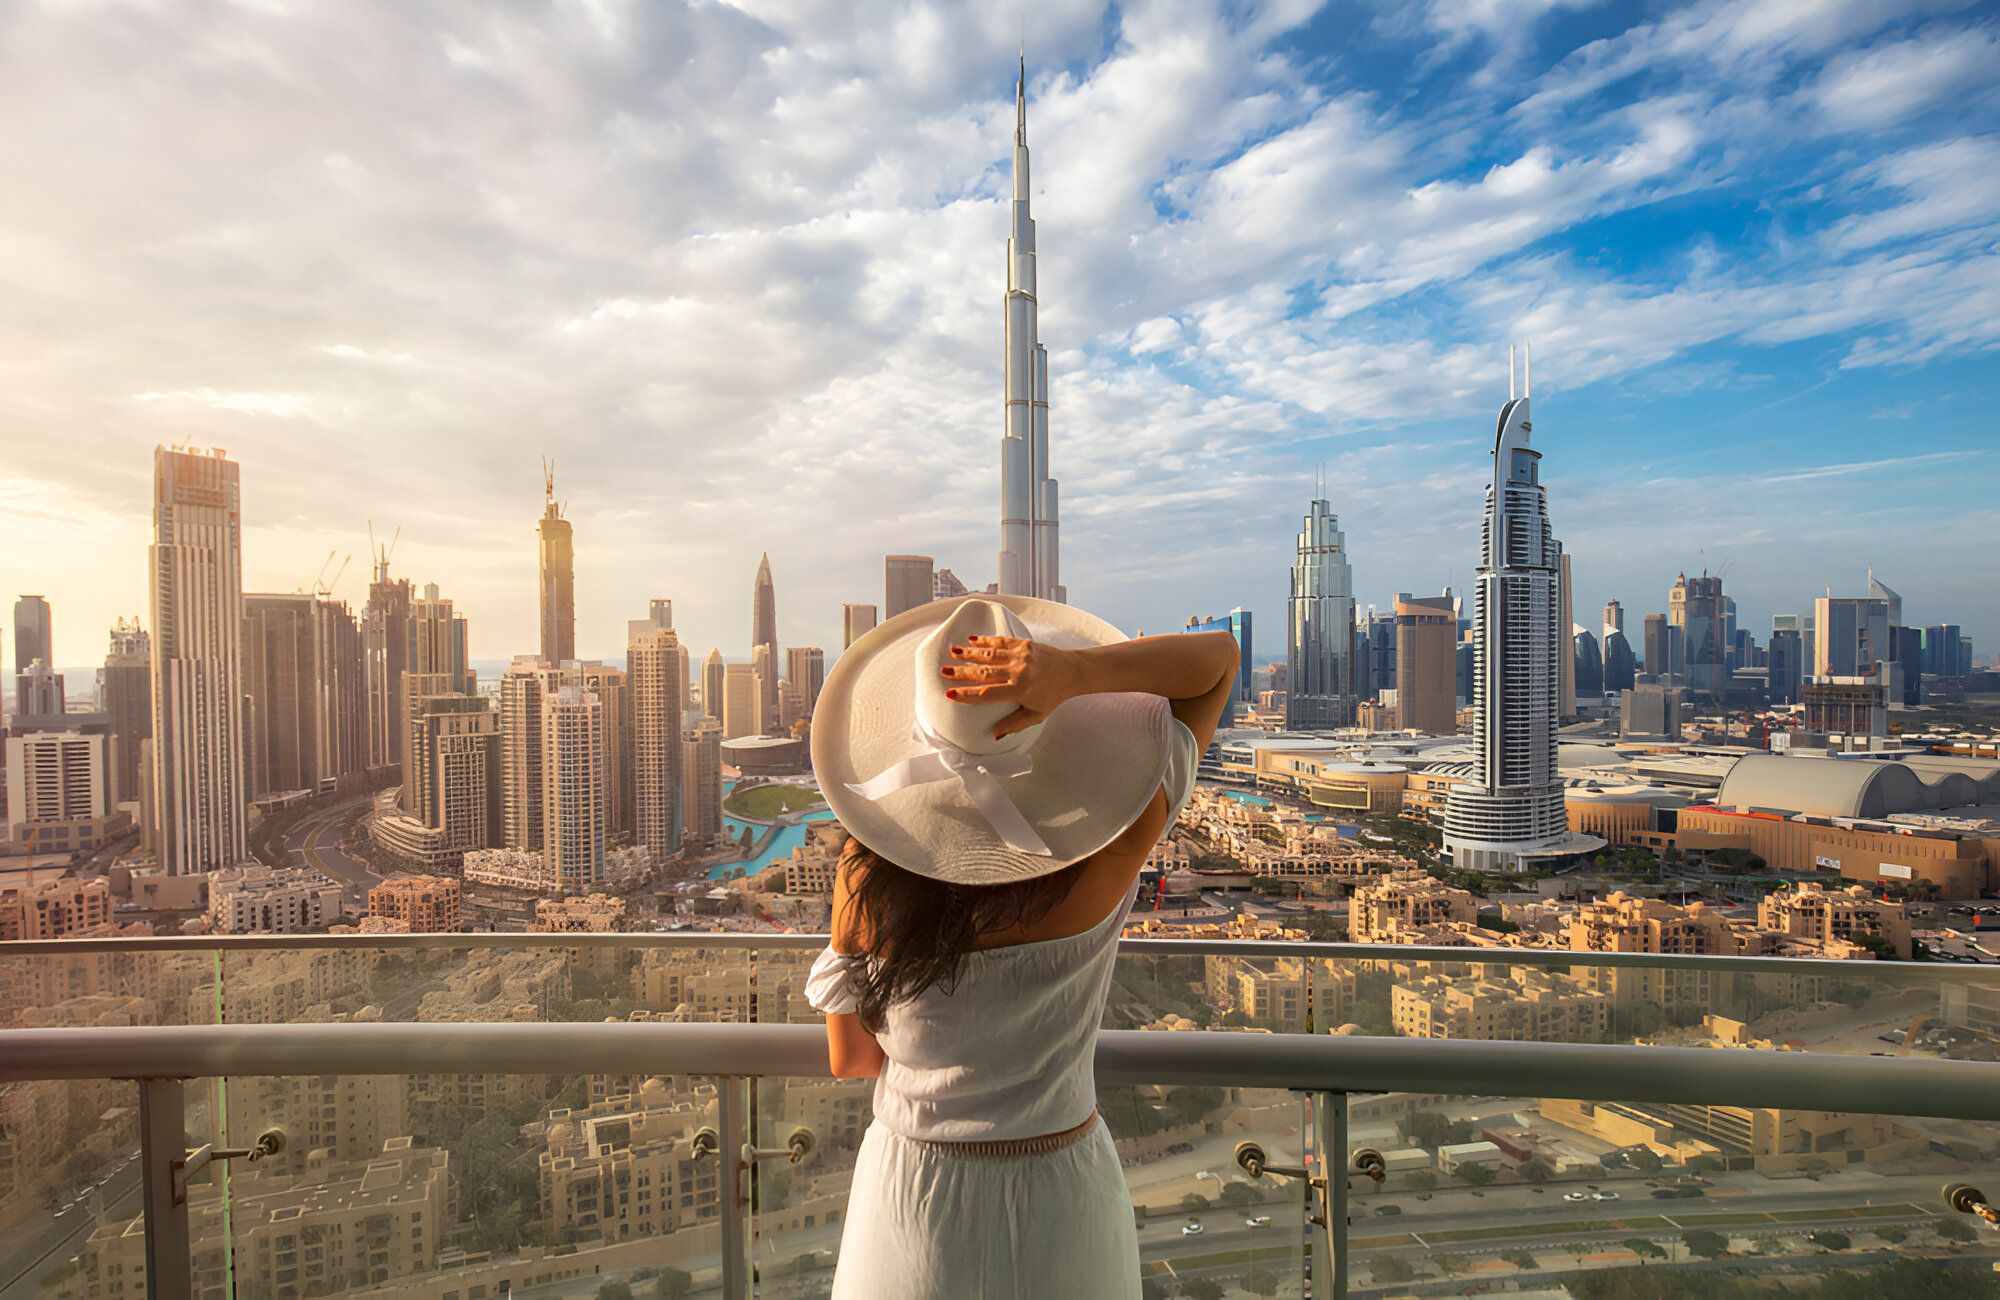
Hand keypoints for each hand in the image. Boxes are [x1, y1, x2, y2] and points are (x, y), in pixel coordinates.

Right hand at [940, 635, 1082, 738]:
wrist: (1073, 671)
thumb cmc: (1054, 695)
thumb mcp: (1036, 715)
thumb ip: (1014, 724)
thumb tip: (993, 735)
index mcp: (1020, 690)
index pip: (987, 694)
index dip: (967, 695)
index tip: (950, 694)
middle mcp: (1019, 671)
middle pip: (984, 672)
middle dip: (962, 672)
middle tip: (944, 671)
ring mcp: (1021, 656)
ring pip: (990, 655)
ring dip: (969, 653)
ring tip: (952, 651)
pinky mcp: (1025, 644)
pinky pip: (1001, 642)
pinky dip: (986, 641)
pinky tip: (972, 640)